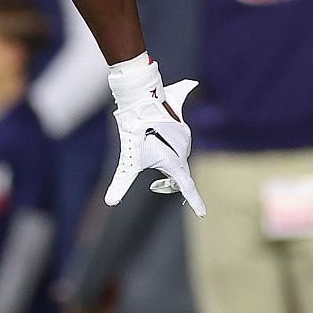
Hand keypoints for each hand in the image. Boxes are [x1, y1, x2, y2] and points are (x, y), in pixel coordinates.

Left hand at [104, 64, 205, 216]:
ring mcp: (183, 134)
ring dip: (169, 159)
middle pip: (180, 171)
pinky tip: (180, 110)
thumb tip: (110, 202)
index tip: (202, 214)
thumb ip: (121, 182)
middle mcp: (183, 149)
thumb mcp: (128, 161)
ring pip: (178, 153)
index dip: (195, 201)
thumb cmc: (135, 130)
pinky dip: (176, 136)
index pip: (186, 186)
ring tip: (151, 151)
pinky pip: (181, 131)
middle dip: (171, 181)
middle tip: (155, 187)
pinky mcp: (179, 121)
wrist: (140, 98)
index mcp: (174, 161)